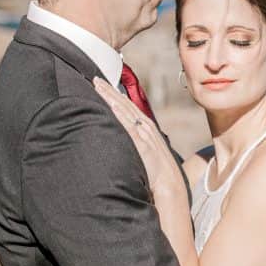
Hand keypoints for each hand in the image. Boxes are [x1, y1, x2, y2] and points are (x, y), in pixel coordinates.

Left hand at [93, 78, 184, 198]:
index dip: (115, 95)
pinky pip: (130, 127)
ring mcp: (146, 135)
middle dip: (110, 91)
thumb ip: (137, 146)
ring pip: (127, 111)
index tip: (102, 85)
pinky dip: (122, 115)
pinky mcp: (144, 145)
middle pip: (126, 105)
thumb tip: (124, 142)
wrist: (170, 187)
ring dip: (113, 98)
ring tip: (99, 86)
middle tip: (95, 78)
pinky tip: (113, 105)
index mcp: (147, 129)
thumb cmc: (158, 175)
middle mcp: (147, 128)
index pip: (128, 108)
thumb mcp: (146, 155)